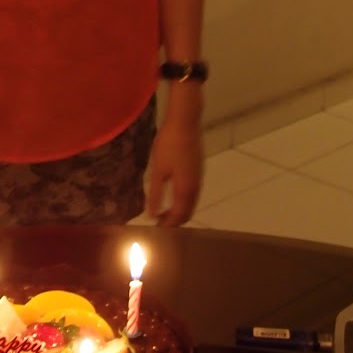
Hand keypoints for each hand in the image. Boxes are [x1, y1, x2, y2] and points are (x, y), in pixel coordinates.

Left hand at [145, 109, 203, 226]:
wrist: (185, 122)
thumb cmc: (168, 144)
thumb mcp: (158, 170)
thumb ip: (156, 194)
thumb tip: (152, 215)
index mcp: (186, 188)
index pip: (179, 215)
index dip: (168, 225)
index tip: (156, 230)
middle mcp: (196, 186)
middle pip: (188, 212)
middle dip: (175, 221)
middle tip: (158, 223)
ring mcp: (199, 178)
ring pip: (191, 203)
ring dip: (179, 211)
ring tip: (163, 212)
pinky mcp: (198, 170)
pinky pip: (193, 193)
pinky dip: (183, 201)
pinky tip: (172, 196)